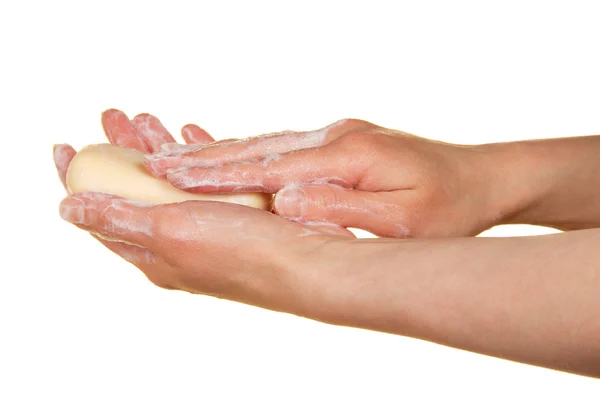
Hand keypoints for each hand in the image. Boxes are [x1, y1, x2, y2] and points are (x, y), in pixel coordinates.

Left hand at [55, 110, 353, 307]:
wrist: (309, 266)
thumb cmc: (242, 254)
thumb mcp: (170, 233)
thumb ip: (118, 218)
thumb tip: (68, 209)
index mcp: (153, 252)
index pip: (102, 212)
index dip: (79, 178)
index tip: (65, 144)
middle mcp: (178, 242)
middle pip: (137, 190)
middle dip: (121, 151)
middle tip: (113, 115)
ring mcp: (208, 228)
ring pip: (173, 181)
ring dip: (157, 147)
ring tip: (145, 116)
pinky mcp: (236, 215)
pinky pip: (208, 180)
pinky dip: (197, 155)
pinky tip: (192, 131)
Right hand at [143, 119, 498, 237]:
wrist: (479, 178)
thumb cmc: (447, 208)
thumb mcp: (402, 219)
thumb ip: (341, 209)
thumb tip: (283, 201)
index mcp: (345, 155)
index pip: (264, 167)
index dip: (214, 175)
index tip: (167, 176)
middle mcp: (333, 137)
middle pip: (254, 148)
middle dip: (199, 156)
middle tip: (149, 158)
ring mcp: (334, 136)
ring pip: (262, 144)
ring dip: (215, 151)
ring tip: (169, 154)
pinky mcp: (338, 143)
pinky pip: (279, 147)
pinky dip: (243, 151)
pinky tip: (220, 152)